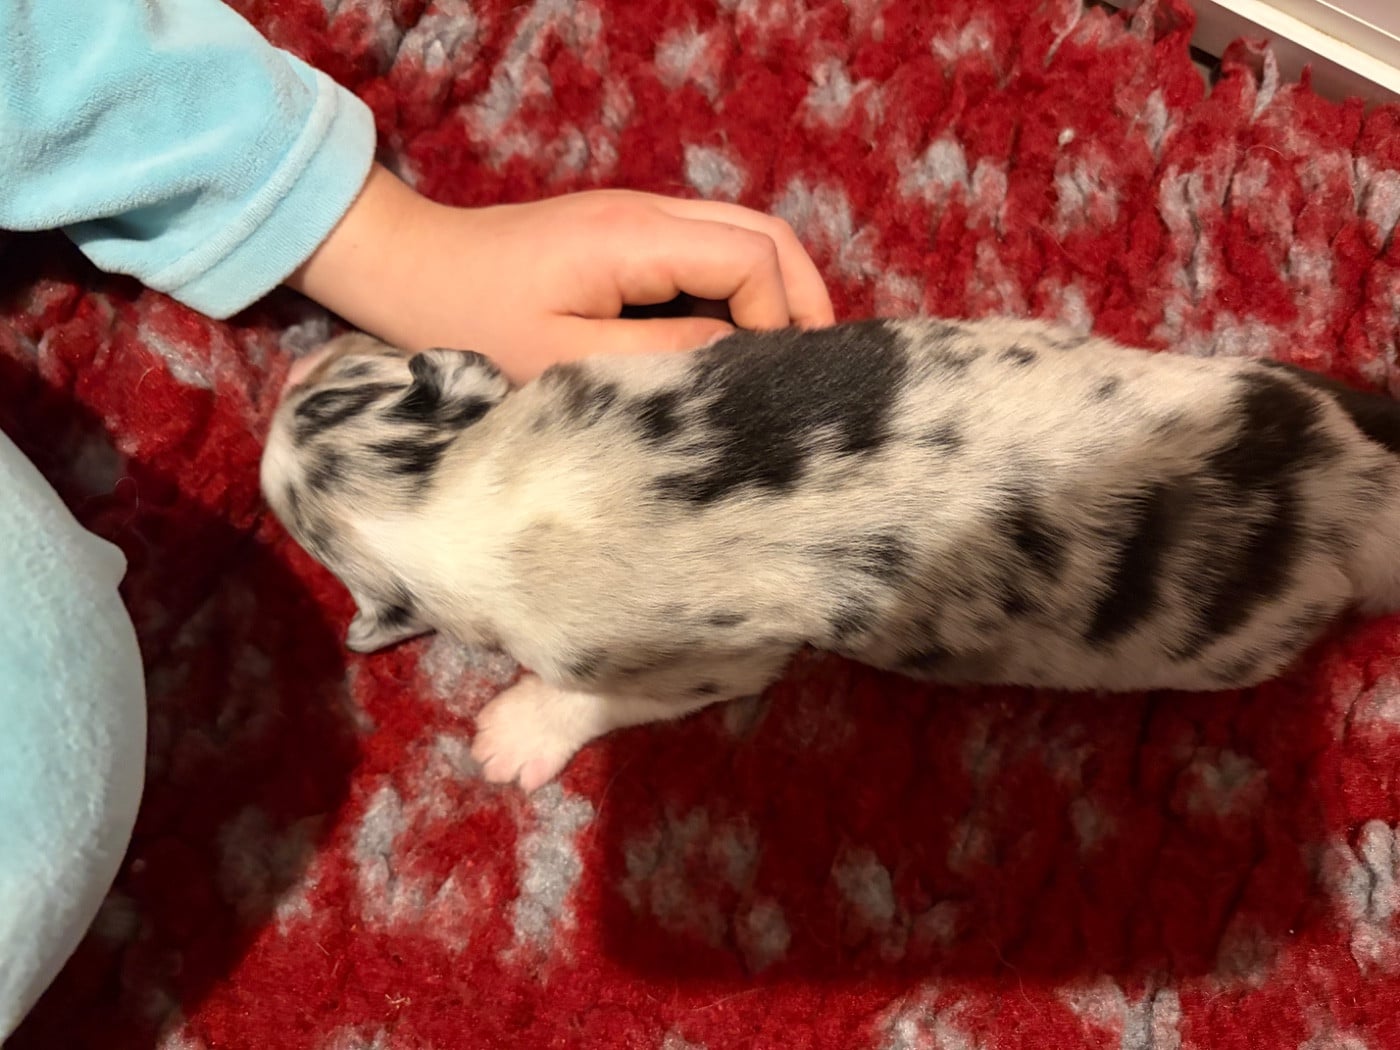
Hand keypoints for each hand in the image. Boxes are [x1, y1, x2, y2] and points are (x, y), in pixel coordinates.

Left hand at [285, 164, 834, 383]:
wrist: (407, 270)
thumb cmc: (468, 323)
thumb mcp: (563, 363)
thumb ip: (659, 357)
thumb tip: (739, 358)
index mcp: (635, 238)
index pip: (752, 260)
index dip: (779, 320)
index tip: (769, 380)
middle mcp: (648, 212)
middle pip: (767, 233)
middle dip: (804, 298)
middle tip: (816, 368)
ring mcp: (640, 216)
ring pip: (746, 235)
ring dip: (779, 290)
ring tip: (787, 358)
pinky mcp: (628, 234)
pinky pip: (710, 248)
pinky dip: (743, 287)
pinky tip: (738, 338)